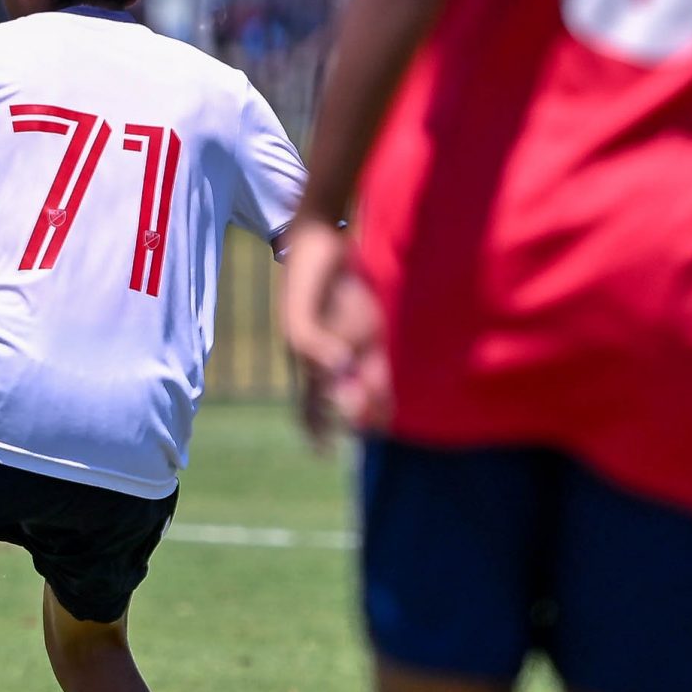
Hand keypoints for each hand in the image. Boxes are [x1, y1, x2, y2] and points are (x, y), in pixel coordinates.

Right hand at [279, 216, 390, 447]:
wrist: (324, 240)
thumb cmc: (306, 275)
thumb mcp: (299, 308)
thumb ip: (311, 342)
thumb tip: (337, 371)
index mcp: (303, 359)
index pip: (307, 403)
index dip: (314, 429)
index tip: (324, 451)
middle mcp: (327, 359)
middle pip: (337, 402)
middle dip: (348, 418)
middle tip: (360, 428)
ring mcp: (350, 348)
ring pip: (360, 390)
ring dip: (369, 410)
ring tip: (377, 429)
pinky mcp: (372, 335)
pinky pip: (379, 370)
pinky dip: (385, 392)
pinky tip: (391, 409)